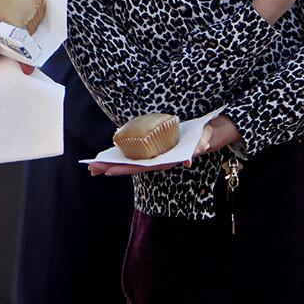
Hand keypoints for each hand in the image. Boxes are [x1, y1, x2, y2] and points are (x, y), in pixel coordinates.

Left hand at [87, 115, 241, 175]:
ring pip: (132, 160)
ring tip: (94, 166)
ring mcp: (157, 154)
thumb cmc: (206, 136)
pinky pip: (137, 152)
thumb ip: (195, 149)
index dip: (125, 168)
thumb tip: (185, 161)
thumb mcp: (202, 142)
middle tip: (91, 169)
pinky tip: (111, 155)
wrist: (213, 131)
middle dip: (112, 167)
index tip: (108, 171)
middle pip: (132, 165)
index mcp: (168, 159)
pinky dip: (123, 154)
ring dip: (114, 163)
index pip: (142, 166)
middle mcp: (160, 159)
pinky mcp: (156, 147)